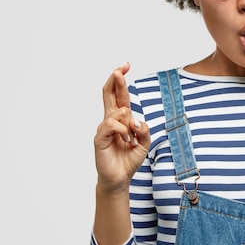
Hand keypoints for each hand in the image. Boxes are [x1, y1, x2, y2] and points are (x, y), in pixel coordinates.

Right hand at [94, 62, 150, 192]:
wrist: (120, 178)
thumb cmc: (129, 159)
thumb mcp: (144, 142)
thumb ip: (144, 129)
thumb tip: (135, 120)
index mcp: (121, 119)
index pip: (119, 95)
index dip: (121, 80)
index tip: (125, 66)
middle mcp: (110, 120)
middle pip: (109, 94)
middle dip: (115, 80)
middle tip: (120, 68)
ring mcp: (104, 128)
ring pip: (117, 112)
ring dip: (129, 122)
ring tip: (131, 138)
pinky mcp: (100, 138)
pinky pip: (112, 125)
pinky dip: (123, 130)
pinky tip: (127, 139)